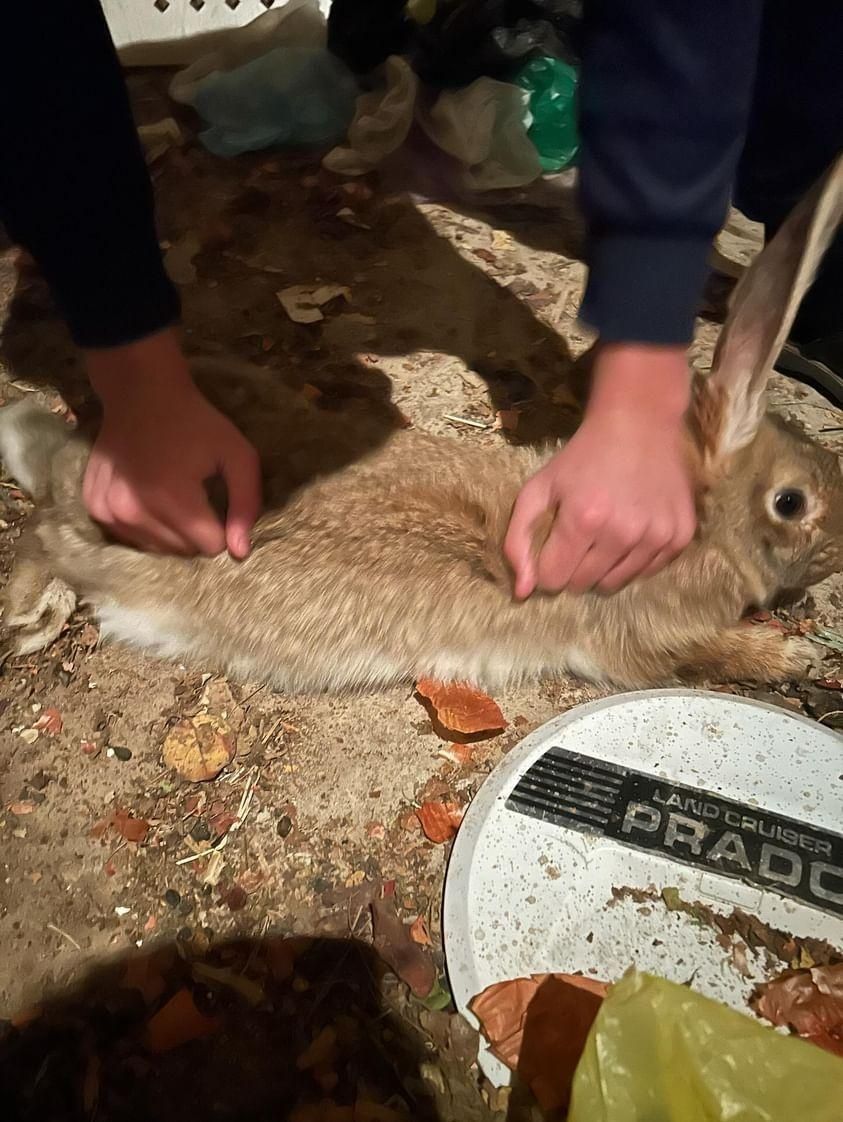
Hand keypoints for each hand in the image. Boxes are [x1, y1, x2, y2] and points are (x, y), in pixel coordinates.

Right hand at [83, 329, 260, 556]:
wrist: (140, 392)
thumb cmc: (195, 422)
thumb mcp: (238, 454)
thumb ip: (246, 504)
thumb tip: (240, 552)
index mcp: (173, 499)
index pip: (210, 546)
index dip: (221, 525)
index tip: (215, 498)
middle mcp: (134, 511)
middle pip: (183, 550)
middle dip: (195, 530)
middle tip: (193, 492)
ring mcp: (109, 512)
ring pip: (157, 548)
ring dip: (170, 530)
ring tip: (170, 491)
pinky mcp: (94, 508)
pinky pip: (131, 537)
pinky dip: (144, 524)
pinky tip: (147, 493)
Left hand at [505, 344, 696, 596]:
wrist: (639, 423)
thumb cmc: (581, 458)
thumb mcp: (537, 489)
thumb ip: (518, 540)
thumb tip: (523, 593)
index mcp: (584, 520)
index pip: (553, 579)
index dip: (548, 564)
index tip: (554, 543)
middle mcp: (623, 533)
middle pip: (583, 584)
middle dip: (573, 566)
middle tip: (580, 535)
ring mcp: (656, 536)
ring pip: (615, 583)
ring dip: (603, 566)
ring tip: (605, 531)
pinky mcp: (680, 536)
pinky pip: (647, 571)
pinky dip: (634, 559)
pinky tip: (631, 528)